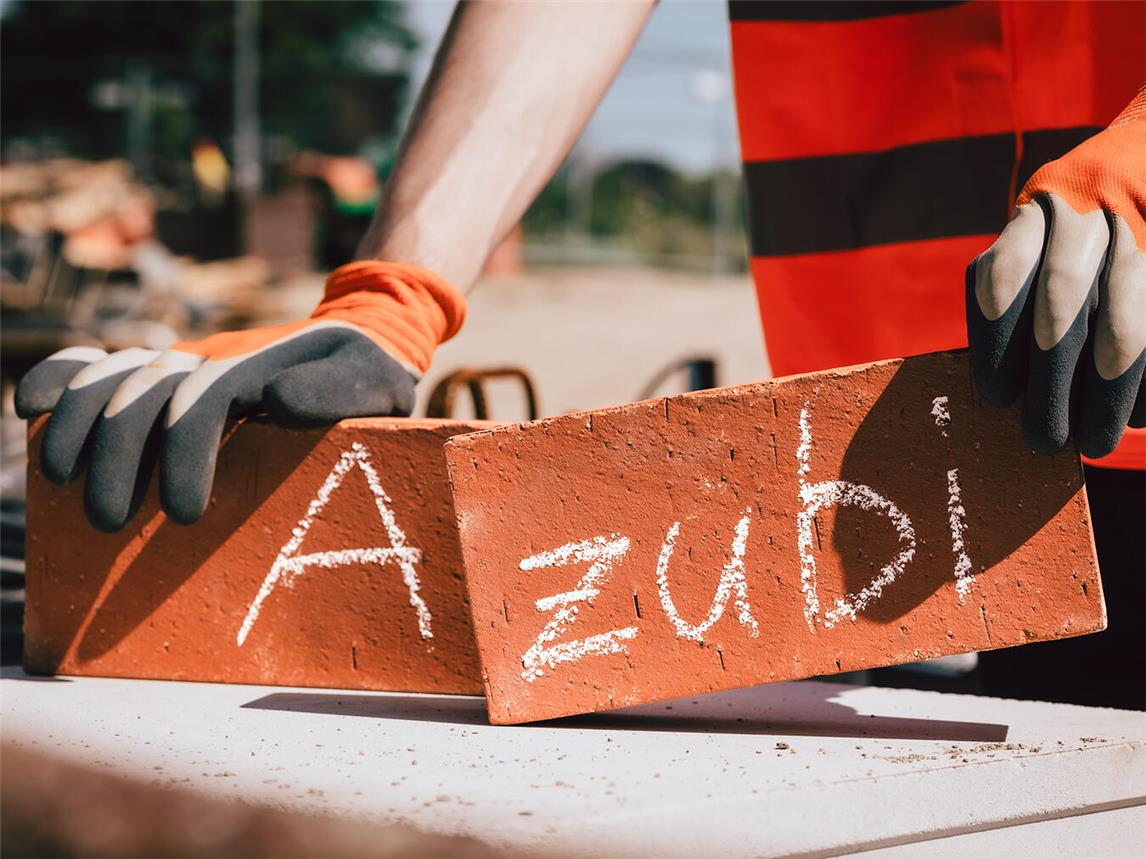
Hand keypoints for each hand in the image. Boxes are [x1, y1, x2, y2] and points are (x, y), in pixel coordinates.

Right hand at [16, 261, 464, 530]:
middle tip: (111, 523)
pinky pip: (101, 365)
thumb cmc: (369, 376)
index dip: (186, 456)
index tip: (187, 516)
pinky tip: (26, 408)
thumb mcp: (375, 382)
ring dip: (75, 425)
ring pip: (110, 379)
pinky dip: (61, 378)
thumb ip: (337, 391)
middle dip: (117, 457)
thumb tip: (276, 402)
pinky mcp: (165, 375)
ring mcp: (181, 362)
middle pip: (143, 394)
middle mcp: (208, 358)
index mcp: (257, 366)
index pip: (203, 401)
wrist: (358, 341)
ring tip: (59, 481)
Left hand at [967, 87, 1144, 457]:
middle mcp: (1092, 216)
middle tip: (1042, 440)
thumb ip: (1019, 288)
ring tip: (1095, 442)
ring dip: (1108, 394)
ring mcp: (1144, 234)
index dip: (997, 343)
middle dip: (1051, 383)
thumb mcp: (1042, 233)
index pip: (1003, 276)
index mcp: (1042, 210)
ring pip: (1126, 329)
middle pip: (1062, 306)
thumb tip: (1007, 387)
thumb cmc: (1080, 227)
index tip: (998, 397)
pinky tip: (1139, 415)